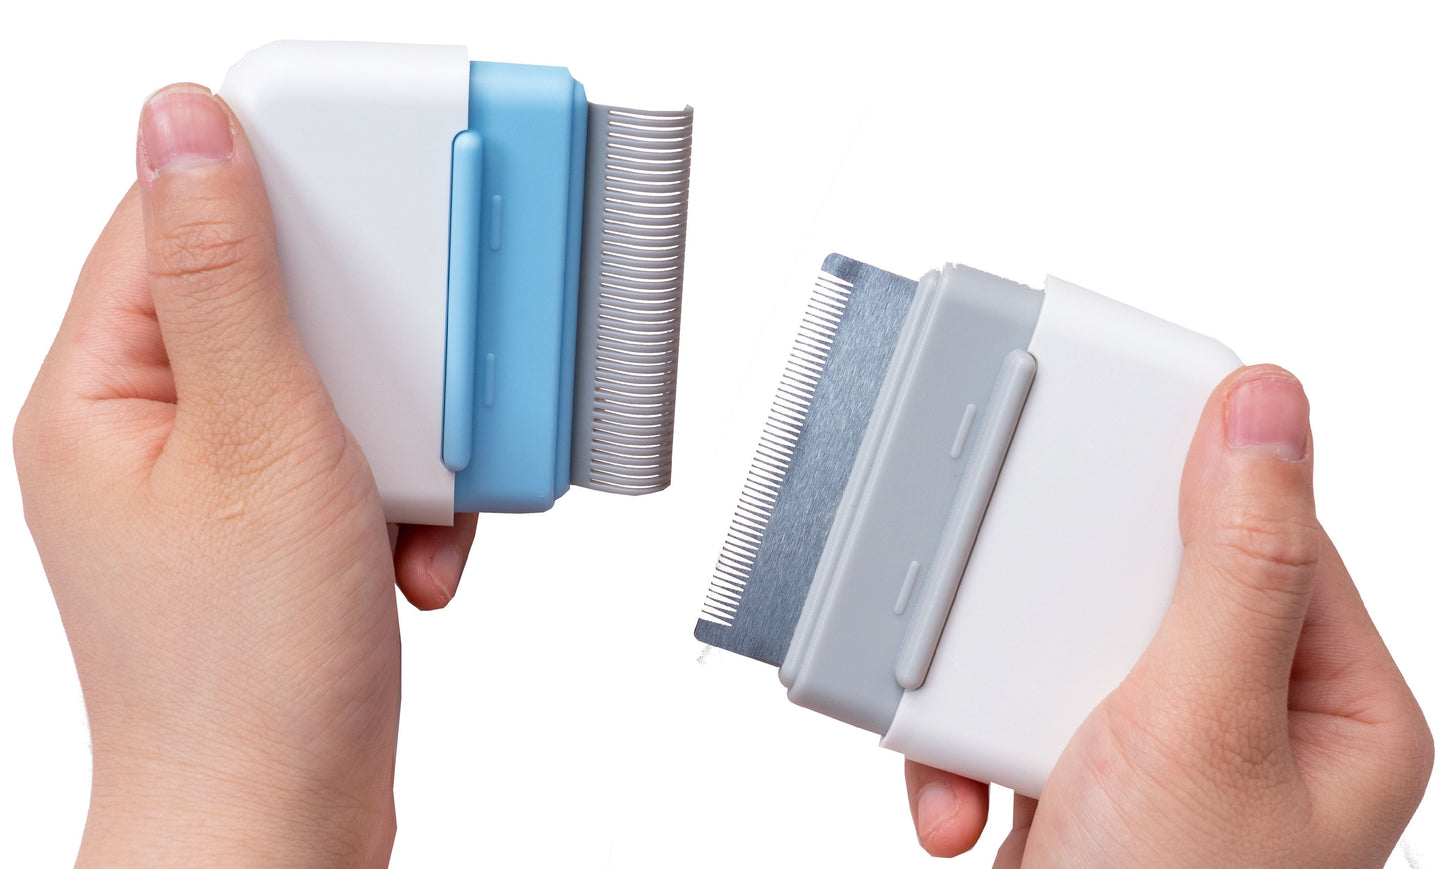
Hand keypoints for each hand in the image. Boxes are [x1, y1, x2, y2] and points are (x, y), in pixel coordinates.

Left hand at [14, 84, 476, 865]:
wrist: (281, 821)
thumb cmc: (246, 669)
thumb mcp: (257, 439)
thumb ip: (230, 276)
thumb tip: (184, 127)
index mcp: (100, 394)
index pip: (172, 223)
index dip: (275, 189)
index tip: (369, 184)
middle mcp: (149, 430)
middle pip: (273, 304)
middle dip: (371, 345)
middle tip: (419, 366)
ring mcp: (216, 484)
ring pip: (332, 386)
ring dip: (403, 433)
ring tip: (414, 496)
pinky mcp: (279, 529)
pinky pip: (357, 460)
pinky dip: (407, 496)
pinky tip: (412, 549)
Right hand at [904, 366, 1432, 865]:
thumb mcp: (1205, 723)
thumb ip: (1235, 564)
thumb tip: (1269, 409)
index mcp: (1335, 703)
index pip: (1270, 532)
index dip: (1183, 475)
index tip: (1101, 417)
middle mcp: (1254, 723)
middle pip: (1143, 582)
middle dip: (1052, 606)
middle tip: (1008, 601)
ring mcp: (1160, 756)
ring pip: (1061, 644)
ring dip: (991, 690)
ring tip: (976, 741)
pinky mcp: (1081, 782)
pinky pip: (1013, 714)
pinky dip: (965, 752)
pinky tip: (961, 802)